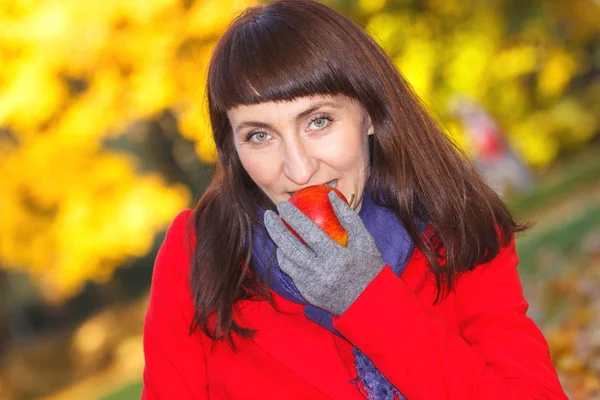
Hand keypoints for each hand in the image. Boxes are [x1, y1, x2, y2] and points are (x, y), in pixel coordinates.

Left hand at [263, 191, 384, 314]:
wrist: (369, 302)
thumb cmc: (369, 267)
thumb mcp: (365, 241)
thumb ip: (349, 217)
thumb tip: (331, 195)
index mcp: (336, 258)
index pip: (308, 233)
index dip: (292, 217)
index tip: (282, 204)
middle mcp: (321, 273)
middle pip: (290, 247)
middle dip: (275, 229)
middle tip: (268, 214)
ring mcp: (312, 286)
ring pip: (286, 262)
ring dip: (278, 244)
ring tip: (275, 229)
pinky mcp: (308, 294)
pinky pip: (292, 273)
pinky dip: (286, 259)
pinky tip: (285, 247)